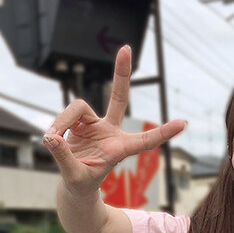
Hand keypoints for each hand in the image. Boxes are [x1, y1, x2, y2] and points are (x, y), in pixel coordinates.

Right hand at [42, 44, 185, 197]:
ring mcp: (96, 125)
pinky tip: (52, 139)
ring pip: (78, 107)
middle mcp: (111, 132)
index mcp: (120, 149)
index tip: (182, 124)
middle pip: (118, 98)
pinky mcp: (81, 123)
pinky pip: (66, 115)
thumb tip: (51, 138)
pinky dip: (57, 126)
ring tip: (53, 140)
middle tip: (126, 48)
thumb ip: (64, 158)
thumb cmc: (82, 184)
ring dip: (62, 121)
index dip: (162, 133)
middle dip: (121, 74)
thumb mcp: (75, 177)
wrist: (76, 184)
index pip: (145, 140)